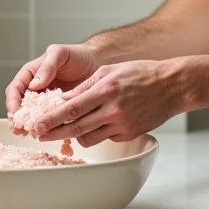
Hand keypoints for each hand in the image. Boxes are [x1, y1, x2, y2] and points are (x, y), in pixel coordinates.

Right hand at [5, 44, 101, 131]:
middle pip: (20, 106)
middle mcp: (36, 89)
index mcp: (31, 74)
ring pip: (33, 116)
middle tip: (19, 129)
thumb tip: (33, 84)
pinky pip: (50, 120)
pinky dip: (46, 128)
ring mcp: (47, 101)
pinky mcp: (60, 110)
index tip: (14, 112)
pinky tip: (46, 134)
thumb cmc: (77, 55)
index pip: (15, 89)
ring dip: (29, 126)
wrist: (97, 62)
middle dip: (18, 118)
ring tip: (31, 134)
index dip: (12, 101)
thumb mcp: (59, 54)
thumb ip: (47, 66)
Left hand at [34, 60, 183, 147]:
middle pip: (75, 127)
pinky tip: (99, 122)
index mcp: (105, 90)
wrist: (172, 86)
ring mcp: (122, 124)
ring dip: (75, 134)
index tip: (36, 124)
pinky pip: (105, 138)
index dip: (51, 119)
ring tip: (67, 128)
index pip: (70, 109)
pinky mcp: (130, 134)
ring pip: (88, 137)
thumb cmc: (140, 74)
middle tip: (38, 134)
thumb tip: (63, 100)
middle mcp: (112, 109)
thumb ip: (85, 87)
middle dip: (54, 132)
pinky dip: (97, 132)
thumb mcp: (109, 71)